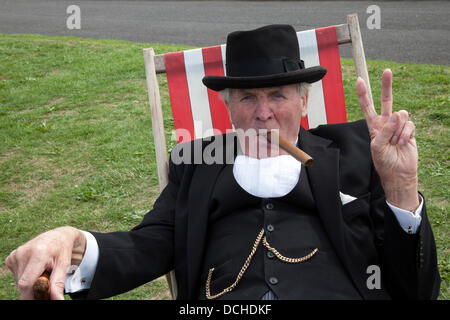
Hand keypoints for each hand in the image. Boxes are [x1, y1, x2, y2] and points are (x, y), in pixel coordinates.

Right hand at [5, 226, 85, 299]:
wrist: (59, 236)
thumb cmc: (62, 250)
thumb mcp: (64, 265)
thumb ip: (58, 284)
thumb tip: (57, 300)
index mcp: (38, 253)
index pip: (27, 283)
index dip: (31, 296)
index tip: (41, 299)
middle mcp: (24, 252)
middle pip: (22, 284)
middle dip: (33, 291)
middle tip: (45, 286)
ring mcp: (16, 254)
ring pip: (19, 281)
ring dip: (30, 283)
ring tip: (42, 273)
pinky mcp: (12, 257)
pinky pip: (17, 275)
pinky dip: (26, 277)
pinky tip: (35, 269)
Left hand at [356, 69, 419, 210]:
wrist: (399, 172)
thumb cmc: (384, 162)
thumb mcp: (377, 147)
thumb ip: (384, 130)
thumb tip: (397, 115)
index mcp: (373, 126)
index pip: (367, 107)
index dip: (363, 94)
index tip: (359, 81)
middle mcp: (385, 123)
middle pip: (386, 100)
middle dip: (386, 85)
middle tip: (387, 71)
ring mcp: (398, 126)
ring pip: (400, 115)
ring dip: (397, 130)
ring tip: (394, 143)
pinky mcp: (409, 130)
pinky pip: (409, 124)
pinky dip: (405, 134)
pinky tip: (402, 143)